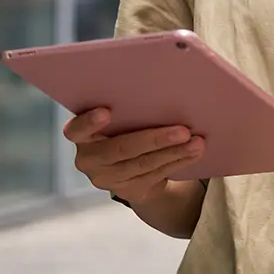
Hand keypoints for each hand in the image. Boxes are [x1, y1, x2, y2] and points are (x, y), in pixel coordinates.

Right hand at [64, 108, 204, 205]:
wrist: (130, 164)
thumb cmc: (124, 125)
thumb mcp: (119, 117)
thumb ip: (126, 107)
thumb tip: (164, 83)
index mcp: (81, 135)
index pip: (76, 130)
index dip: (88, 122)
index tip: (106, 112)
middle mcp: (89, 159)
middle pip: (121, 149)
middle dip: (155, 139)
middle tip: (183, 130)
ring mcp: (108, 178)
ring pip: (144, 164)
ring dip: (174, 152)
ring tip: (197, 142)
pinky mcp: (128, 190)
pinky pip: (156, 175)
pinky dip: (178, 161)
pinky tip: (194, 152)